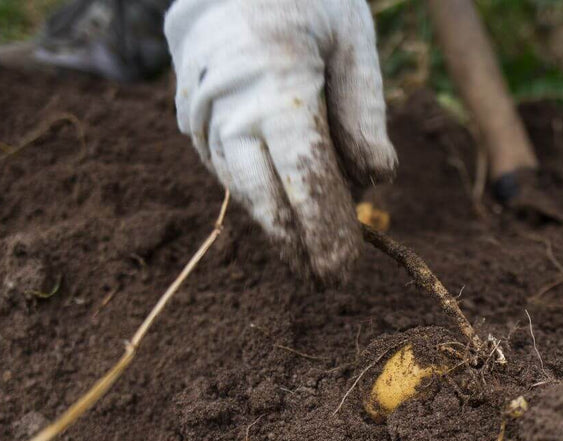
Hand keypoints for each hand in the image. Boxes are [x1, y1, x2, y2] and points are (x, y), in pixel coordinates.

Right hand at [165, 0, 396, 282]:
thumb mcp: (350, 38)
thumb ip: (364, 109)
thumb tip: (375, 180)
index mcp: (274, 83)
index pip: (303, 174)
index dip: (323, 225)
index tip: (344, 265)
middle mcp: (227, 105)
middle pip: (262, 195)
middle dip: (296, 243)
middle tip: (328, 281)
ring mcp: (200, 111)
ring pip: (240, 187)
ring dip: (275, 224)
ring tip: (308, 259)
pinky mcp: (188, 114)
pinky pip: (225, 167)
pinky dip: (255, 193)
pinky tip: (281, 215)